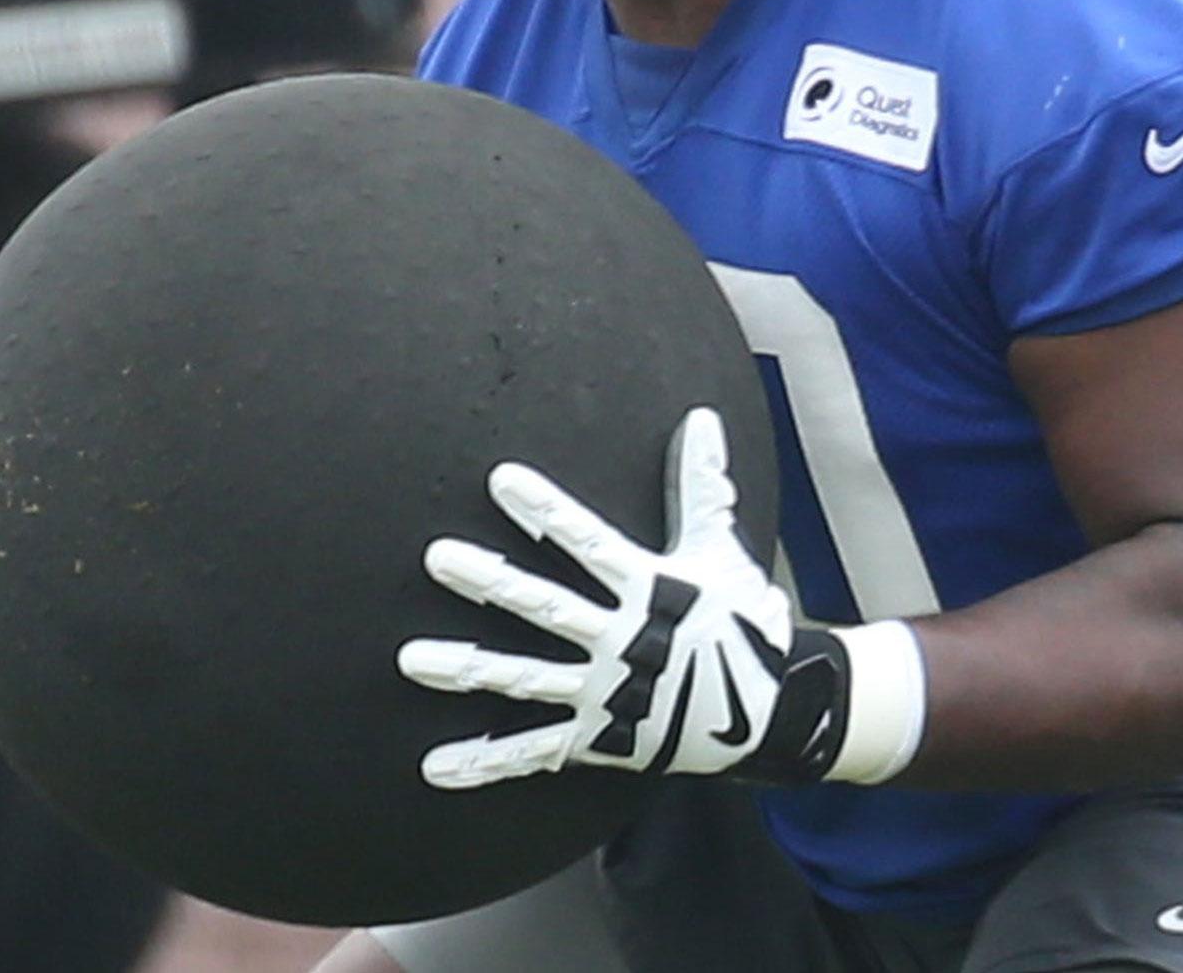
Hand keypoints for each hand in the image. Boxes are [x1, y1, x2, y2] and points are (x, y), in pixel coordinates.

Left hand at [398, 407, 918, 790]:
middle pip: (545, 606)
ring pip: (525, 678)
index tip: (501, 480)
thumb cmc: (741, 623)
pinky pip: (535, 752)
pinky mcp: (600, 739)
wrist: (773, 714)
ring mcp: (607, 692)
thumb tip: (700, 417)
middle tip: (436, 558)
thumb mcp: (724, 551)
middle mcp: (623, 640)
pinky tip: (435, 765)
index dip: (546, 511)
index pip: (588, 542)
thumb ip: (701, 487)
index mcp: (650, 588)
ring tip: (410, 658)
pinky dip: (486, 762)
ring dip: (466, 669)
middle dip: (489, 583)